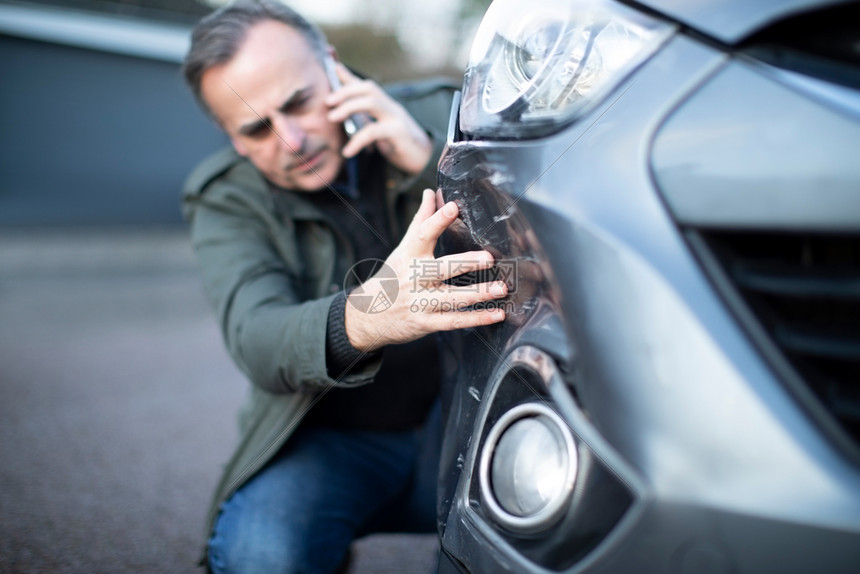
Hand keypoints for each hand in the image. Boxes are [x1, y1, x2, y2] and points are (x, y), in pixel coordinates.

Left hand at [325, 63, 432, 175]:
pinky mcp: (400, 134)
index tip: (330, 69)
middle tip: (327, 103)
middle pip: (369, 88)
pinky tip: (347, 152)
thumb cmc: (398, 142)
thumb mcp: (378, 127)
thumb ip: (363, 115)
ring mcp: (397, 118)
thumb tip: (346, 104)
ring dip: (349, 107)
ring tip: (332, 118)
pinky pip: (375, 131)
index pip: (365, 86)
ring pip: (372, 102)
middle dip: (346, 91)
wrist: (425, 159)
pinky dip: (358, 140)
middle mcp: (392, 107)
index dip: (347, 77)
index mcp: (386, 105)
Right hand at [345, 190, 507, 351]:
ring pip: (452, 298)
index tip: (453, 206)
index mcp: (409, 255)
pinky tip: (497, 314)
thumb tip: (431, 192)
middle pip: (441, 269)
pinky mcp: (427, 322)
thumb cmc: (393, 277)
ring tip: (501, 288)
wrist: (369, 316)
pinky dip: (477, 319)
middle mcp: (415, 278)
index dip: (437, 220)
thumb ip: (421, 221)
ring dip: (478, 294)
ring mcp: (420, 302)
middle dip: (465, 263)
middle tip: (488, 258)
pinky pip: (454, 321)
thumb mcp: (403, 248)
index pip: (422, 234)